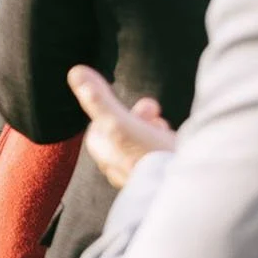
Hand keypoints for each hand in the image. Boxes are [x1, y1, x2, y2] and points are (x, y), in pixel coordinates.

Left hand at [69, 65, 175, 188]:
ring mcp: (141, 173)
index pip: (102, 126)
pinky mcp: (161, 178)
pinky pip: (161, 157)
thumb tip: (76, 72)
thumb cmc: (146, 155)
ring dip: (155, 132)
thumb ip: (98, 99)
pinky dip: (168, 146)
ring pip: (144, 144)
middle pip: (126, 132)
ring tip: (166, 130)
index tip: (132, 107)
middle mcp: (118, 166)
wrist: (181, 184)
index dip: (116, 112)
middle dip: (140, 118)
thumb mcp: (118, 121)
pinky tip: (178, 145)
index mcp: (104, 153)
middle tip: (154, 114)